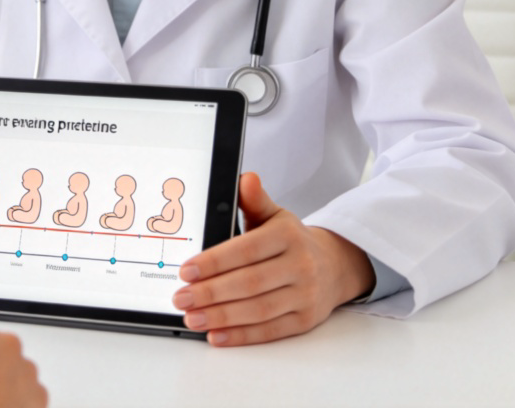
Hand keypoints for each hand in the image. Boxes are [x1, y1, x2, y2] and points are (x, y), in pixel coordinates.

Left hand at [173, 172, 374, 345]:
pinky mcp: (305, 321)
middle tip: (181, 298)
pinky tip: (216, 335)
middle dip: (211, 293)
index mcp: (287, 235)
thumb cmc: (292, 240)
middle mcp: (300, 265)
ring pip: (258, 310)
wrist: (333, 265)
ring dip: (221, 317)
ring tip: (192, 317)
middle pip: (249, 283)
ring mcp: (305, 295)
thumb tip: (246, 179)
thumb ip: (255, 200)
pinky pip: (270, 331)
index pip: (246, 249)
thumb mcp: (275, 215)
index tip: (186, 270)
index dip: (214, 262)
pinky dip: (240, 336)